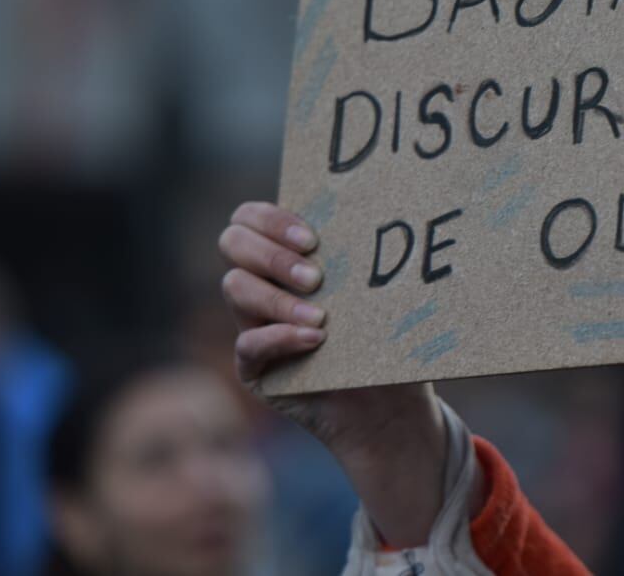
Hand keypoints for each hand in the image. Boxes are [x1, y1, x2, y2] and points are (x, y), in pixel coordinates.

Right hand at [218, 201, 449, 545]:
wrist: (392, 406)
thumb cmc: (390, 339)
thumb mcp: (380, 293)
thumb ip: (366, 259)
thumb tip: (387, 217)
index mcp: (288, 255)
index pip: (250, 217)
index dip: (271, 219)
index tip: (313, 238)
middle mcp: (263, 283)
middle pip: (232, 242)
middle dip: (272, 254)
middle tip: (315, 276)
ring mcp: (253, 323)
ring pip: (235, 287)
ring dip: (277, 297)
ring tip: (322, 316)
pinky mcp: (254, 367)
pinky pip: (247, 344)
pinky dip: (279, 337)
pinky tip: (314, 339)